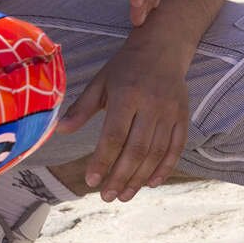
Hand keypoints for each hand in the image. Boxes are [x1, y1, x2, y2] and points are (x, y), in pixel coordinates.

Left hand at [56, 39, 188, 201]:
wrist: (163, 46)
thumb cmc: (126, 66)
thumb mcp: (101, 81)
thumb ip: (82, 107)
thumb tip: (60, 130)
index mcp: (128, 94)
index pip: (115, 135)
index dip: (103, 161)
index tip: (91, 181)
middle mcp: (152, 104)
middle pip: (137, 149)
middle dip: (120, 177)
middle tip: (107, 196)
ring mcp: (170, 111)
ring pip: (156, 152)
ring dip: (140, 178)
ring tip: (124, 195)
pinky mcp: (183, 115)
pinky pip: (177, 146)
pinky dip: (166, 167)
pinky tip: (152, 182)